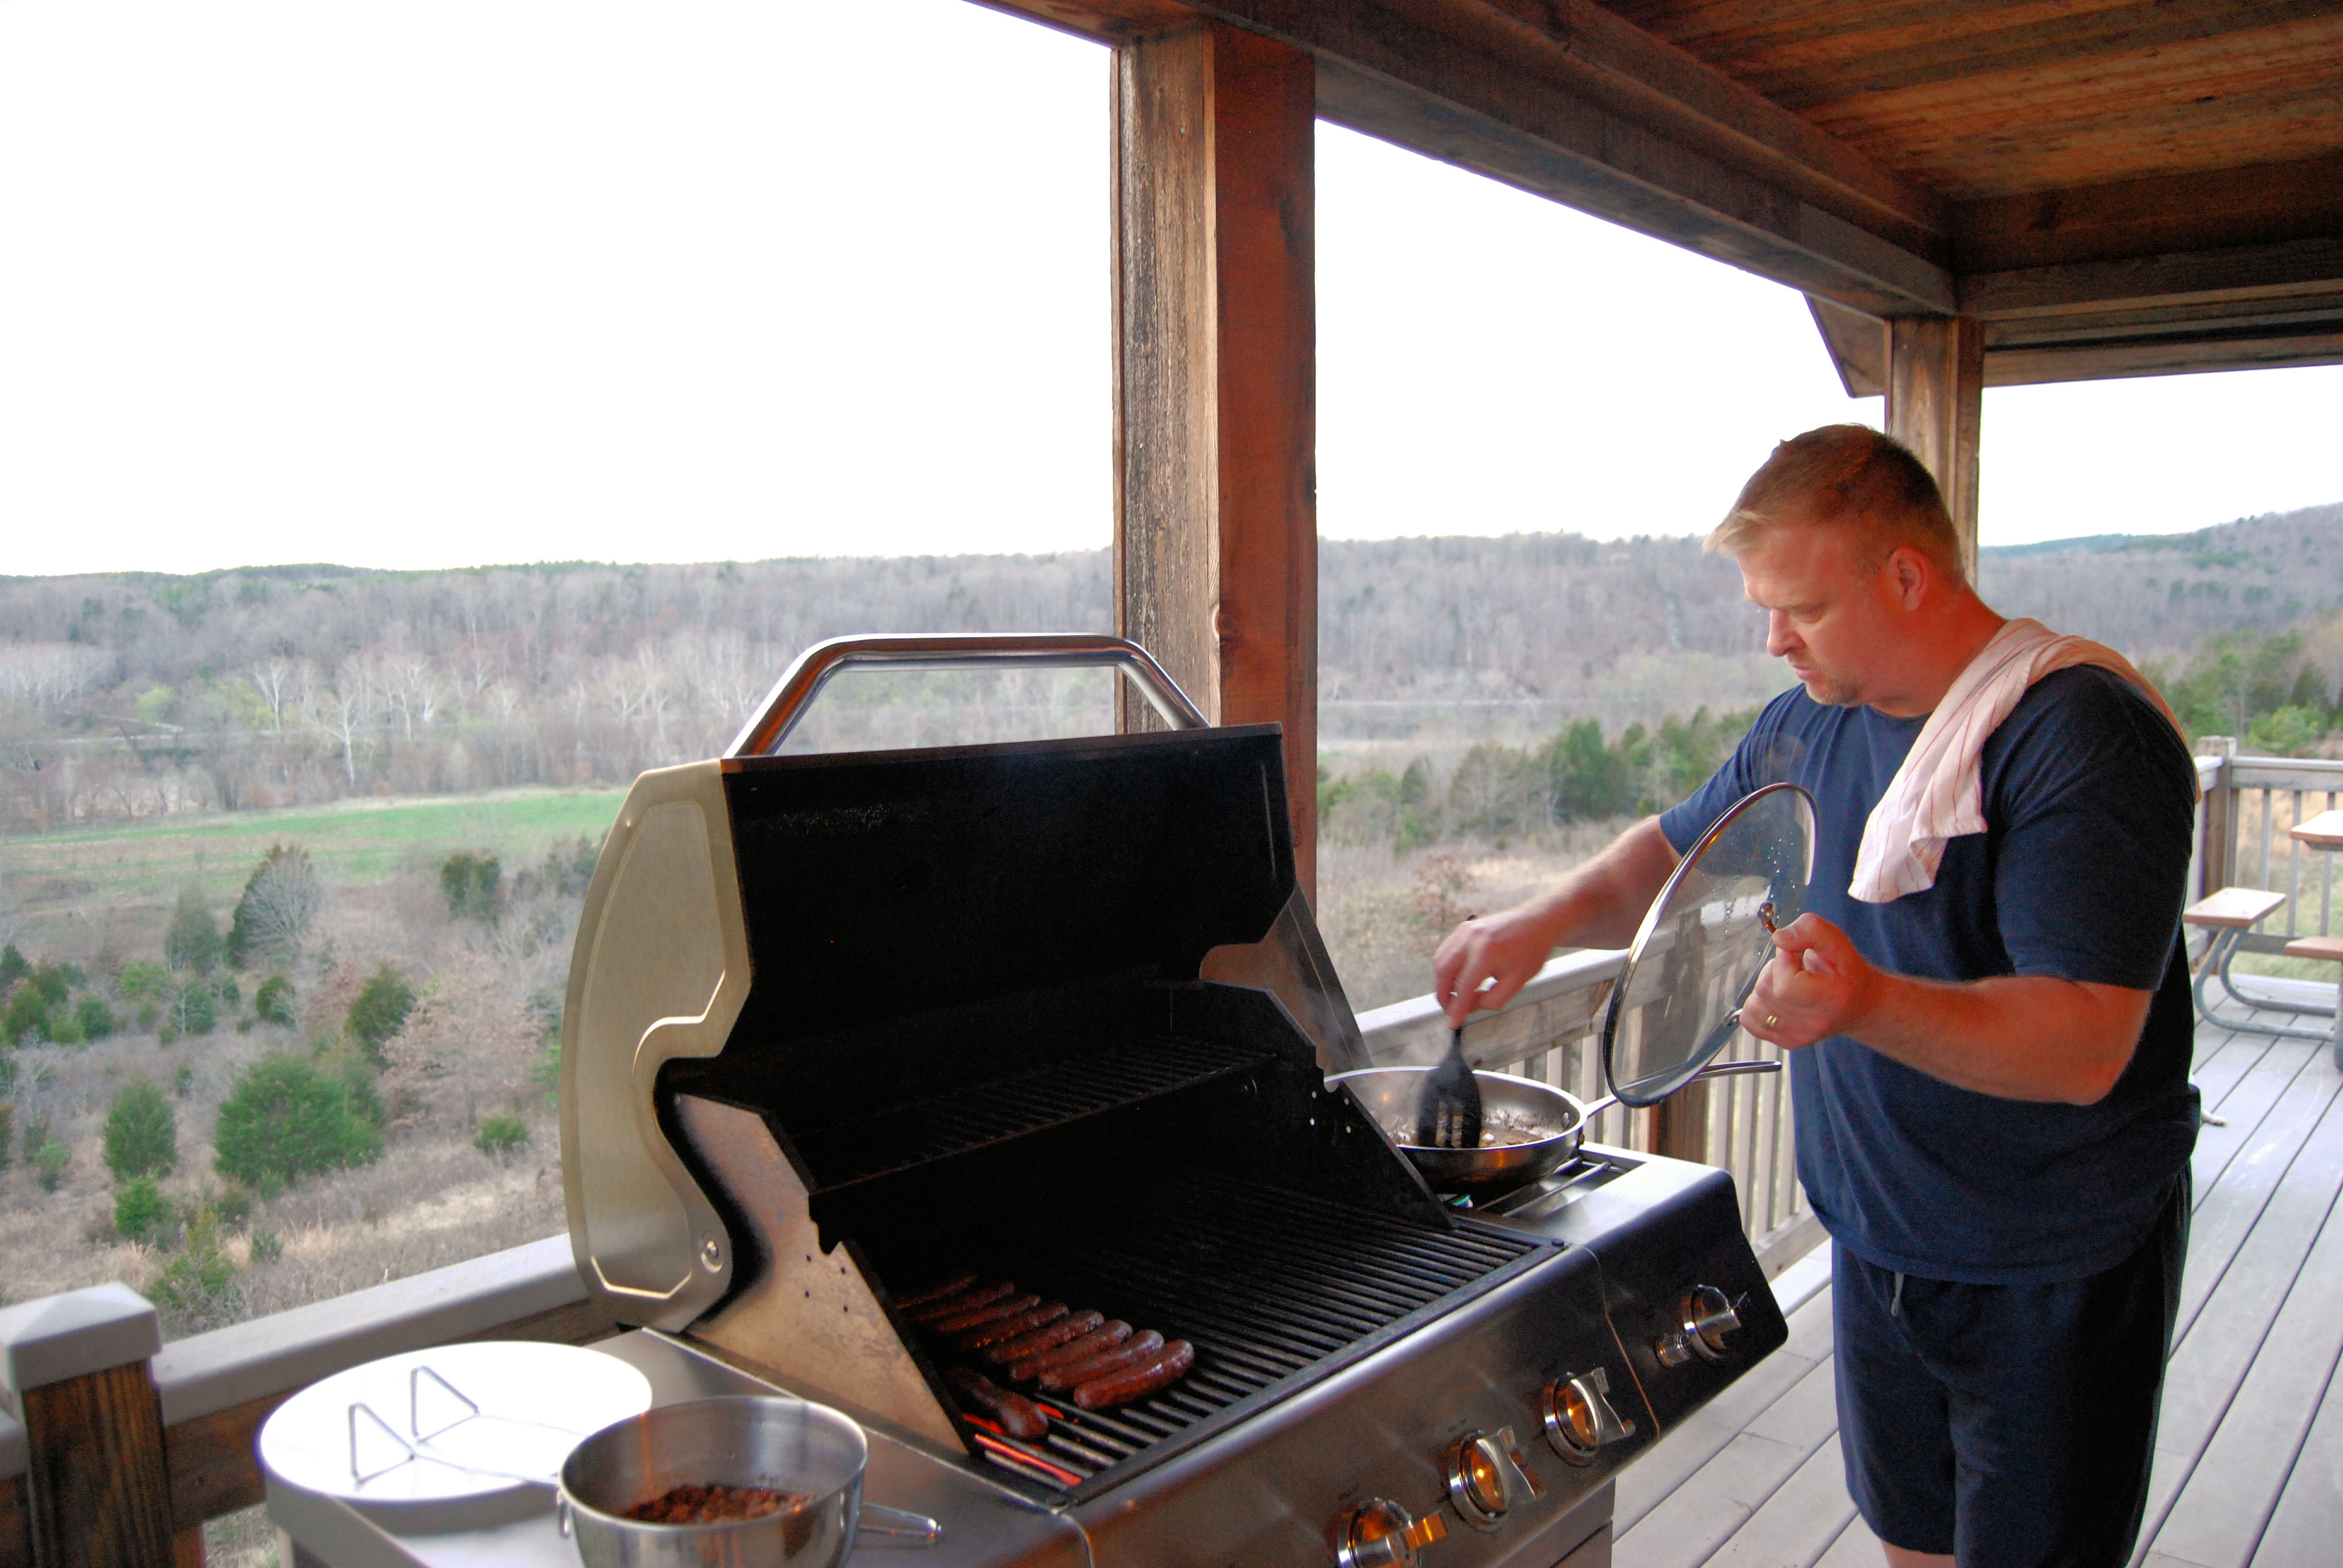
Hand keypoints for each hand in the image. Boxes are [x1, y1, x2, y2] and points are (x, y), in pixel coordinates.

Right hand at [1434, 906, 1559, 1028]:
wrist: (1535, 923)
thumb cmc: (1530, 952)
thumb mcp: (1517, 982)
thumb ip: (1492, 999)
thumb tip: (1469, 1005)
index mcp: (1486, 953)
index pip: (1464, 987)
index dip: (1456, 1009)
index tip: (1452, 1023)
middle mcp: (1471, 939)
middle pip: (1443, 972)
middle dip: (1444, 996)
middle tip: (1452, 1010)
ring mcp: (1464, 931)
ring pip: (1440, 961)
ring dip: (1443, 982)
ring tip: (1457, 995)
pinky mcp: (1463, 929)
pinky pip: (1446, 952)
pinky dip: (1447, 968)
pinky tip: (1459, 977)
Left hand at [1741, 913, 1878, 1049]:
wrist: (1859, 1004)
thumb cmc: (1845, 971)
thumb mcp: (1835, 940)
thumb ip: (1808, 930)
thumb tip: (1779, 938)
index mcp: (1829, 999)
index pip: (1785, 986)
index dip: (1783, 962)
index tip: (1795, 955)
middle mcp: (1813, 1024)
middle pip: (1766, 990)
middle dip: (1774, 971)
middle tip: (1796, 968)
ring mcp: (1798, 1037)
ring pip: (1754, 1005)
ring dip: (1766, 987)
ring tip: (1790, 983)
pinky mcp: (1785, 1042)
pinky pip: (1750, 1020)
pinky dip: (1759, 1004)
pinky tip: (1779, 998)